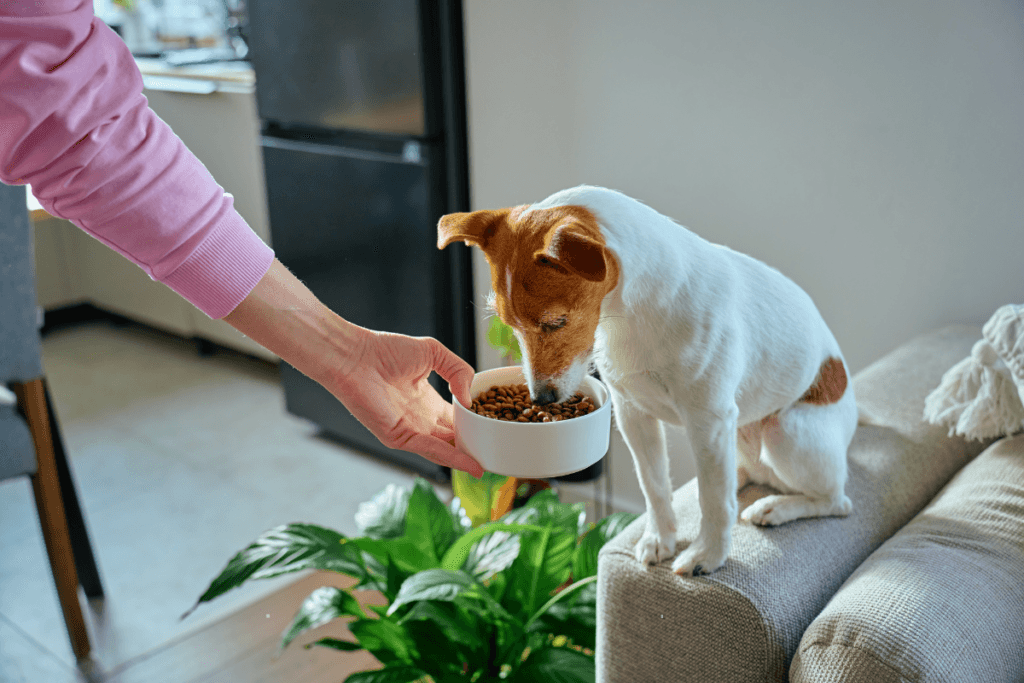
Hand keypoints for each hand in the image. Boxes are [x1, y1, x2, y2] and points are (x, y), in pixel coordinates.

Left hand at [329, 329, 484, 477]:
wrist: (355, 356)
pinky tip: (472, 464)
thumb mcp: (433, 353)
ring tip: (493, 465)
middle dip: (475, 446)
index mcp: (427, 400)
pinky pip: (430, 450)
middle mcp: (420, 418)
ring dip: (468, 457)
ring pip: (445, 449)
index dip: (476, 424)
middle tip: (501, 453)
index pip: (457, 418)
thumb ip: (458, 370)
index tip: (497, 429)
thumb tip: (470, 398)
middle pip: (454, 438)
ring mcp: (410, 430)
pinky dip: (452, 458)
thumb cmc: (384, 350)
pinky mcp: (399, 437)